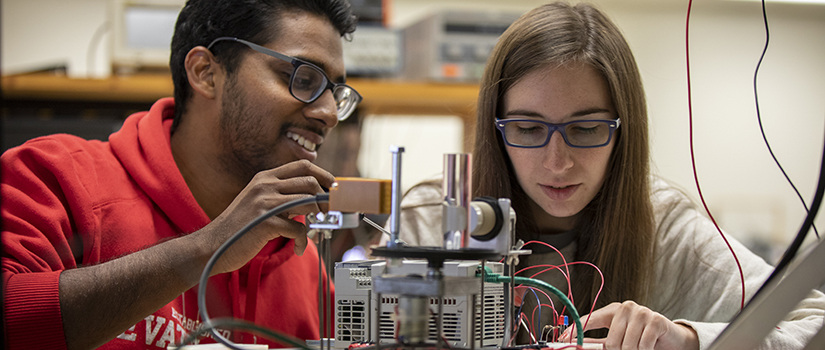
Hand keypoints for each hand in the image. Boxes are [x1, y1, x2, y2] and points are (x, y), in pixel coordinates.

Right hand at [194, 159, 334, 274]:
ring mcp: (265, 202)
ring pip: (308, 201)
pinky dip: (302, 241)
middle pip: (310, 181)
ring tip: (314, 230)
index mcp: (264, 178)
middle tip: (330, 213)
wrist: (212, 246)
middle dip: (326, 198)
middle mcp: (265, 185)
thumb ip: (281, 197)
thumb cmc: (239, 228)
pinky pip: (299, 228)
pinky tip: (298, 248)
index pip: (302, 165)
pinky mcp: (267, 222)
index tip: (333, 188)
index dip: (323, 175)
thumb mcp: (258, 203)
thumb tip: (313, 199)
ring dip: (317, 218)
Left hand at [561, 301, 698, 349]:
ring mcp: (641, 312)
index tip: (562, 340)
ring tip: (639, 348)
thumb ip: (599, 342)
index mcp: (612, 311)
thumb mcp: (618, 338)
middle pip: (611, 341)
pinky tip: (649, 346)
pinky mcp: (656, 320)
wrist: (670, 338)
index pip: (589, 319)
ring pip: (627, 346)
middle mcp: (625, 307)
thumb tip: (577, 345)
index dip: (575, 331)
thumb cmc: (640, 338)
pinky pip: (643, 345)